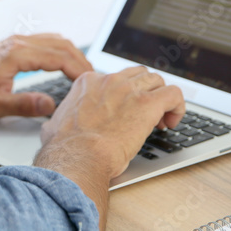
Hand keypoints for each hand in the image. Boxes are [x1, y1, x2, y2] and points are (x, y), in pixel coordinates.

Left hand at [0, 33, 91, 118]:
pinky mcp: (14, 45)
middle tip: (95, 82)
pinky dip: (62, 51)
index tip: (91, 85)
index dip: (79, 70)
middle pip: (62, 45)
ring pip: (55, 40)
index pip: (59, 57)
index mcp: (16, 53)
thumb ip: (23, 105)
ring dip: (73, 54)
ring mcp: (16, 41)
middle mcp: (18, 42)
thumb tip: (50, 106)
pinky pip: (46, 41)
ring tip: (85, 75)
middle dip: (82, 62)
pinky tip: (66, 64)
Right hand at [39, 66, 185, 177]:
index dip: (124, 96)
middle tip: (145, 116)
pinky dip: (177, 106)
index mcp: (88, 82)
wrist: (79, 156)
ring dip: (161, 98)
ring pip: (157, 80)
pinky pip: (174, 93)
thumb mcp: (54, 125)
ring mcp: (129, 90)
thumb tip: (52, 127)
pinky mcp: (148, 103)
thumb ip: (58, 119)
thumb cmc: (66, 148)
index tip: (125, 113)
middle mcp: (109, 80)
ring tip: (159, 120)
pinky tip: (171, 121)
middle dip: (145, 92)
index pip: (115, 78)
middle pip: (138, 74)